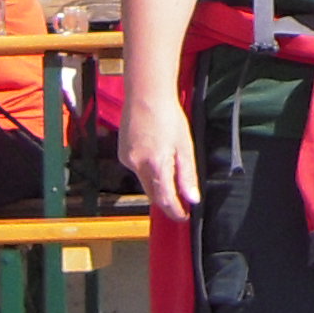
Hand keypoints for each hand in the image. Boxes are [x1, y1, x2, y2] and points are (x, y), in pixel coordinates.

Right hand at [120, 95, 200, 223]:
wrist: (146, 95)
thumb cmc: (169, 117)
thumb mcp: (185, 146)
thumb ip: (187, 175)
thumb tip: (192, 199)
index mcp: (156, 165)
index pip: (164, 199)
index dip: (174, 211)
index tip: (183, 217)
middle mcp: (137, 165)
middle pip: (152, 193)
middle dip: (165, 200)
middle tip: (180, 202)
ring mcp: (127, 160)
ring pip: (143, 181)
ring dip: (156, 183)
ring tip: (169, 165)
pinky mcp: (122, 154)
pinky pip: (137, 169)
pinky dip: (147, 169)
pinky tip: (154, 153)